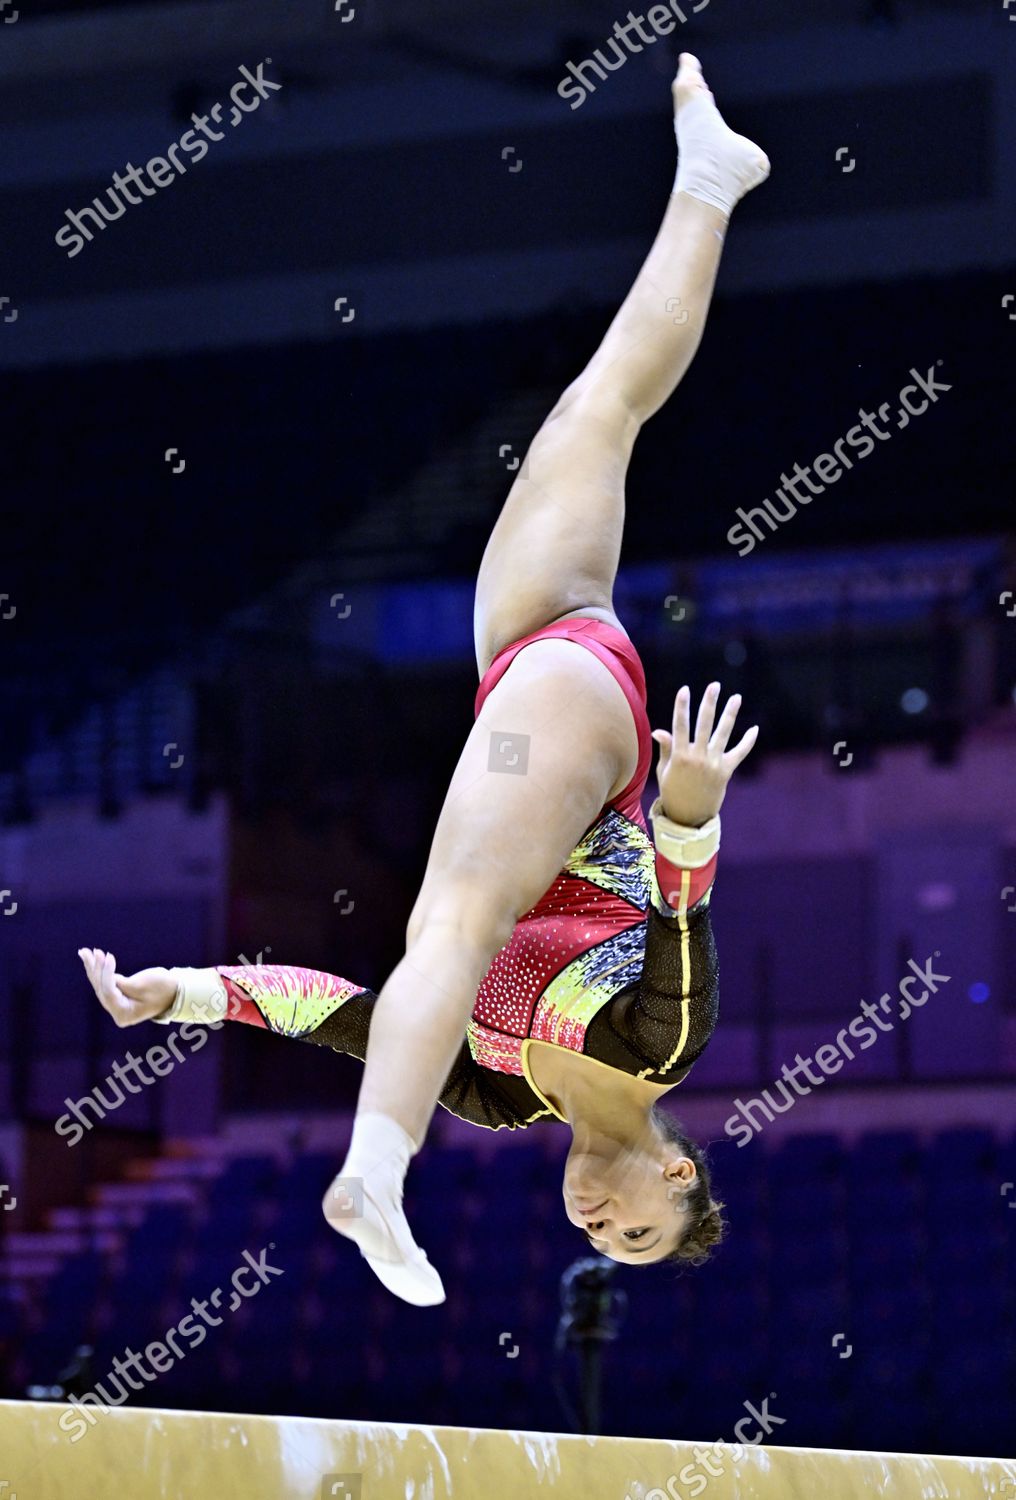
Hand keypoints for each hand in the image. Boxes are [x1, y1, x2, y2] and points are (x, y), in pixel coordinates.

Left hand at [78, 947, 175, 1027]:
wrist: (175, 991)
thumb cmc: (162, 988)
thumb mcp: (143, 985)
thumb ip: (121, 983)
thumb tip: (104, 975)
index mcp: (124, 1014)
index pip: (109, 992)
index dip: (107, 973)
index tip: (108, 955)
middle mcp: (116, 1011)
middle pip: (101, 989)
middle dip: (96, 968)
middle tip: (92, 951)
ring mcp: (115, 1005)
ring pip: (100, 984)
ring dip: (93, 967)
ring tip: (84, 951)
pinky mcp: (116, 995)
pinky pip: (104, 982)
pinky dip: (99, 969)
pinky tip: (90, 957)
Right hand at [651, 682, 757, 826]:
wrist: (689, 817)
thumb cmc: (672, 791)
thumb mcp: (664, 770)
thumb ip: (666, 748)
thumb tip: (659, 730)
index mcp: (679, 756)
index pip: (680, 725)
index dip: (682, 707)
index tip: (684, 690)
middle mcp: (697, 757)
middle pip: (704, 724)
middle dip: (709, 703)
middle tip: (714, 686)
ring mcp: (713, 764)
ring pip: (723, 733)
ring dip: (730, 714)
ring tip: (736, 698)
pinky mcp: (726, 772)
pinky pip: (739, 753)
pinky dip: (747, 742)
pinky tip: (755, 729)